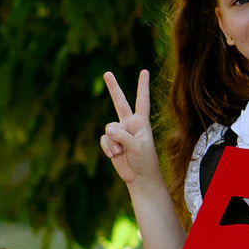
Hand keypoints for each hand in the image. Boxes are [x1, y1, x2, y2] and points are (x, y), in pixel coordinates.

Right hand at [99, 69, 160, 190]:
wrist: (139, 176)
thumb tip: (106, 129)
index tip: (144, 71)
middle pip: (119, 102)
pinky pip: (104, 139)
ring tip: (120, 152)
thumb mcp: (137, 147)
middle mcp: (130, 123)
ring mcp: (119, 133)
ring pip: (108, 129)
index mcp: (141, 121)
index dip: (142, 86)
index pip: (142, 100)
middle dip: (113, 88)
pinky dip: (107, 148)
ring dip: (113, 142)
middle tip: (107, 73)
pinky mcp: (111, 142)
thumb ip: (122, 136)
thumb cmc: (145, 160)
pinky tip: (114, 155)